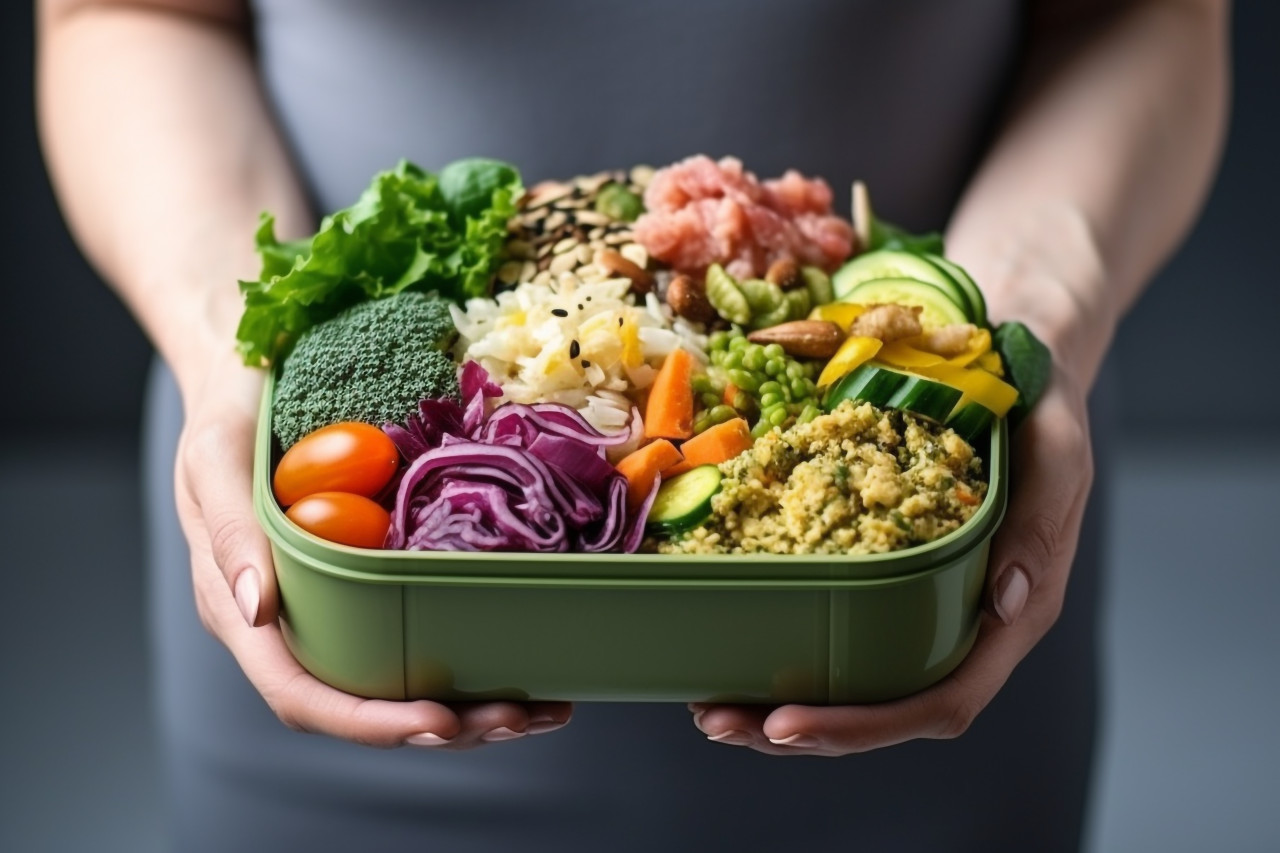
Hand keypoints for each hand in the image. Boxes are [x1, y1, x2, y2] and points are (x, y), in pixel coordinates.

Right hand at [173, 349, 572, 748]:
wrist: (251, 373)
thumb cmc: (227, 414)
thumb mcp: (215, 459)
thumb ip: (231, 533)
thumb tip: (255, 609)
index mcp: (245, 612)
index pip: (301, 693)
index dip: (369, 721)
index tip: (438, 720)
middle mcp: (291, 624)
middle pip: (363, 705)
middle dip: (442, 727)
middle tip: (519, 717)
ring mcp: (333, 606)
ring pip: (398, 683)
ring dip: (470, 708)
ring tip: (539, 709)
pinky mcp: (369, 580)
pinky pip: (416, 634)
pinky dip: (471, 655)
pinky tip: (524, 656)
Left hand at [689, 368, 1093, 755]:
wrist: (1023, 361)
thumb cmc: (1043, 408)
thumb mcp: (1056, 453)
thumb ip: (1040, 527)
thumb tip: (1007, 604)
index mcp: (1011, 614)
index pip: (942, 699)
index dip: (863, 725)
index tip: (784, 723)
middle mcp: (966, 622)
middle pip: (885, 709)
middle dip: (801, 731)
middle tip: (717, 720)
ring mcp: (928, 603)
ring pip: (858, 682)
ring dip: (780, 704)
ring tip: (709, 706)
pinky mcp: (895, 573)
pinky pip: (844, 628)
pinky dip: (787, 647)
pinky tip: (734, 645)